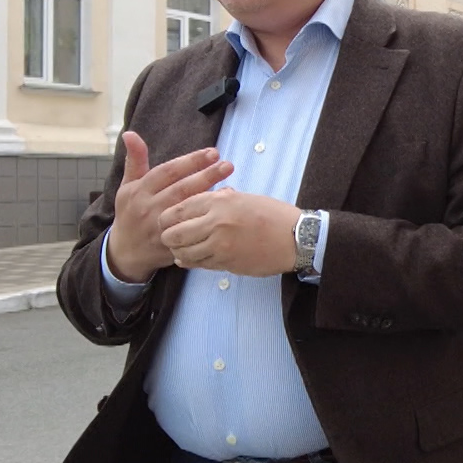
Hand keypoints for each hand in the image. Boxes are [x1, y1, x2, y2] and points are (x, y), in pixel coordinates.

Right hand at [106, 132, 233, 282]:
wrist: (125, 251)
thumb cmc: (131, 212)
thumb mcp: (127, 185)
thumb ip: (135, 160)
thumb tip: (130, 133)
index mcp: (139, 191)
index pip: (167, 172)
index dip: (190, 161)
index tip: (213, 152)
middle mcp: (149, 207)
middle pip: (181, 189)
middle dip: (206, 175)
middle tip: (228, 164)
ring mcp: (160, 227)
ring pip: (187, 209)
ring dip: (209, 195)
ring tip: (230, 182)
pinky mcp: (170, 244)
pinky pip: (191, 230)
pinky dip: (206, 219)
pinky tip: (222, 209)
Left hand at [160, 186, 302, 276]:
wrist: (295, 238)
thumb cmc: (273, 215)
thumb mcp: (245, 198)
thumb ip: (220, 199)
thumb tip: (202, 200)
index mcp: (220, 201)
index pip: (178, 209)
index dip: (167, 217)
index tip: (166, 221)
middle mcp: (216, 222)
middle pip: (174, 233)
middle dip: (168, 237)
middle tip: (170, 238)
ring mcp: (221, 245)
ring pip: (183, 252)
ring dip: (178, 252)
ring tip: (180, 250)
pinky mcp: (227, 262)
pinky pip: (199, 264)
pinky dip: (191, 263)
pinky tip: (190, 260)